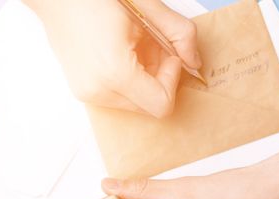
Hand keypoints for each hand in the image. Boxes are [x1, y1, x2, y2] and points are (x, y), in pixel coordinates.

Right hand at [26, 0, 201, 117]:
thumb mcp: (146, 6)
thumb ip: (180, 33)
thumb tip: (194, 62)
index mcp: (115, 72)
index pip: (162, 105)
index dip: (172, 80)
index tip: (168, 55)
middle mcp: (99, 90)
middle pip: (150, 107)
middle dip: (160, 80)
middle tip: (151, 48)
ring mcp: (88, 94)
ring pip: (136, 104)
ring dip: (145, 80)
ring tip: (133, 48)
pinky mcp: (83, 92)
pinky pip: (120, 97)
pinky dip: (129, 80)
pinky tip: (120, 54)